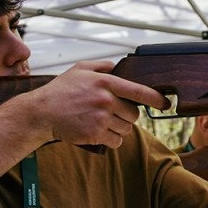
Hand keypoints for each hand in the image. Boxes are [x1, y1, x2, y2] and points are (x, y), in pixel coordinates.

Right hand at [30, 61, 169, 148]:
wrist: (41, 112)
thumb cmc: (61, 90)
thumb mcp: (80, 69)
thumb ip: (103, 66)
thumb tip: (120, 66)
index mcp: (106, 82)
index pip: (140, 91)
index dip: (157, 99)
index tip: (166, 104)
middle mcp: (106, 100)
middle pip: (134, 115)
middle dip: (127, 116)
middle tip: (111, 113)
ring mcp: (101, 118)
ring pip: (126, 129)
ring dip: (119, 128)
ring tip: (101, 121)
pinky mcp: (95, 134)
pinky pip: (117, 141)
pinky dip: (111, 140)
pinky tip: (99, 132)